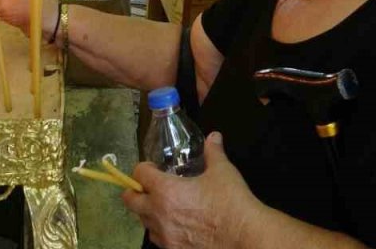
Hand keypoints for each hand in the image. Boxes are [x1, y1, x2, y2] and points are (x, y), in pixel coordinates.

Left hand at [122, 132, 256, 248]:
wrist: (245, 235)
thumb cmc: (231, 202)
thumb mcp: (222, 171)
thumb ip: (213, 152)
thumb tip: (214, 137)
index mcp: (166, 190)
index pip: (139, 174)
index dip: (143, 168)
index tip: (153, 168)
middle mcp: (159, 213)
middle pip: (130, 201)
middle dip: (136, 191)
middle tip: (149, 187)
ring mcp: (165, 235)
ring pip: (143, 221)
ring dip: (148, 211)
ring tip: (164, 206)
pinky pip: (157, 238)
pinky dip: (160, 229)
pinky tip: (175, 224)